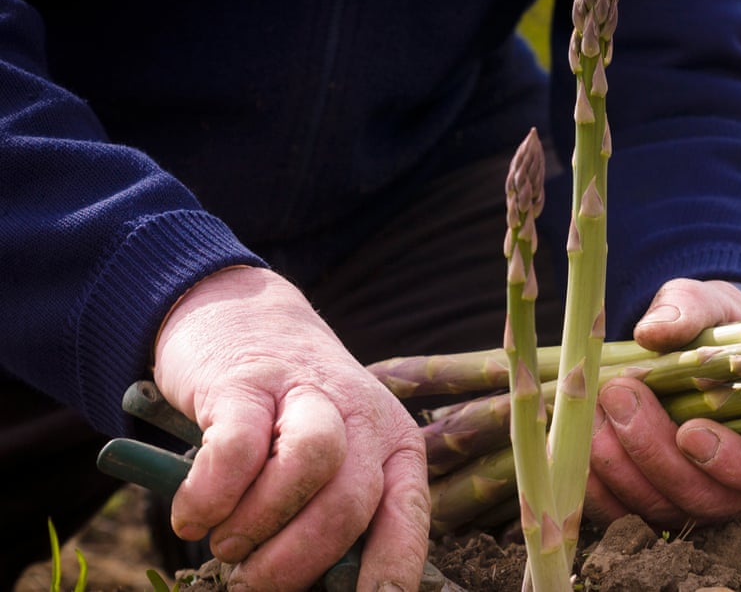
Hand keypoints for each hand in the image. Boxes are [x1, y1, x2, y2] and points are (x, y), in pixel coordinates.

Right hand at [154, 266, 429, 590]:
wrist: (244, 317)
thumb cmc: (289, 416)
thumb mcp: (333, 457)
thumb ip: (333, 514)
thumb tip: (321, 590)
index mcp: (395, 444)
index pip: (406, 516)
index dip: (390, 570)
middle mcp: (362, 416)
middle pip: (352, 499)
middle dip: (301, 561)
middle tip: (254, 584)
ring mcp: (305, 392)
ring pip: (311, 464)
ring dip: (262, 524)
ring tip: (226, 547)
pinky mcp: (246, 381)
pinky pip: (236, 448)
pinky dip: (210, 495)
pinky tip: (191, 516)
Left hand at [585, 278, 740, 528]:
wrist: (690, 345)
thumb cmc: (714, 326)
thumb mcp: (710, 305)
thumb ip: (691, 312)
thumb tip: (652, 333)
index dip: (734, 464)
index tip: (690, 430)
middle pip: (703, 497)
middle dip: (653, 450)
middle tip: (618, 393)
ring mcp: (694, 499)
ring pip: (659, 507)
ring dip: (618, 463)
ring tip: (591, 405)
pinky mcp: (652, 503)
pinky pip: (621, 513)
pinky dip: (594, 484)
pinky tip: (572, 442)